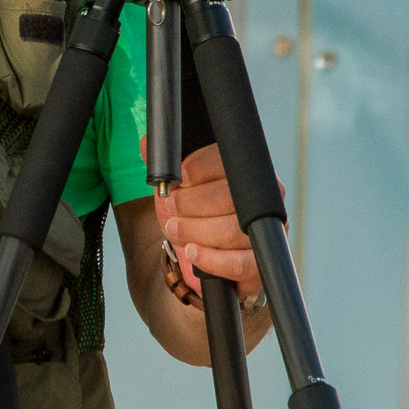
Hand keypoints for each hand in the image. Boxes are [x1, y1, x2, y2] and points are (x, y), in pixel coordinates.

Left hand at [150, 141, 265, 296]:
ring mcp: (262, 232)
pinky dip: (212, 259)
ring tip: (175, 229)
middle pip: (227, 197)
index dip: (198, 169)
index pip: (226, 162)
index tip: (178, 179)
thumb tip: (147, 145)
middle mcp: (261, 199)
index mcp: (245, 172)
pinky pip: (239, 263)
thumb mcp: (180, 186)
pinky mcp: (258, 262)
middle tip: (172, 207)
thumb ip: (167, 166)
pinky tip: (193, 252)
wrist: (205, 253)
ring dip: (195, 231)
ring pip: (231, 230)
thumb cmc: (196, 212)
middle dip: (191, 203)